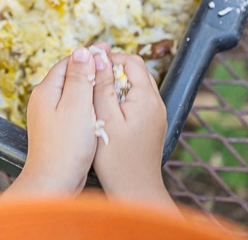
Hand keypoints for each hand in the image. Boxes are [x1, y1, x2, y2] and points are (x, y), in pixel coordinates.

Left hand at [3, 47, 96, 198]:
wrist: (54, 182)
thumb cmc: (66, 147)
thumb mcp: (77, 105)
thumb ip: (80, 77)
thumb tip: (82, 51)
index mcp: (46, 90)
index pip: (68, 62)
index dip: (89, 55)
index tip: (108, 50)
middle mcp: (44, 100)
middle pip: (70, 76)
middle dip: (91, 71)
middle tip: (113, 65)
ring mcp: (49, 116)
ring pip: (73, 94)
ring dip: (90, 89)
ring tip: (110, 85)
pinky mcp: (56, 131)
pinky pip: (73, 110)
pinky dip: (88, 106)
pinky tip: (101, 111)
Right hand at [91, 46, 175, 209]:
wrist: (135, 191)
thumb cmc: (117, 160)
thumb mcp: (104, 117)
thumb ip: (102, 85)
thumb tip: (99, 57)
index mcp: (146, 98)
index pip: (132, 61)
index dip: (110, 59)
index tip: (91, 66)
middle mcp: (156, 103)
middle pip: (136, 71)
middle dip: (113, 70)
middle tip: (91, 79)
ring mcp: (157, 115)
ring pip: (137, 86)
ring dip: (117, 85)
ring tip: (96, 95)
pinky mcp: (152, 126)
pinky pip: (138, 102)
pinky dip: (123, 99)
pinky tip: (107, 112)